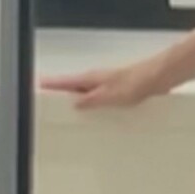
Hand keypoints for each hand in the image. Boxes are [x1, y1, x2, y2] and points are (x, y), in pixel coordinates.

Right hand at [39, 60, 162, 111]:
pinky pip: (98, 98)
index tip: (37, 86)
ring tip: (65, 112)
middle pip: (72, 87)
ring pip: (85, 92)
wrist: (156, 78)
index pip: (65, 81)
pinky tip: (93, 114)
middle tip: (45, 103)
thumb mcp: (108, 95)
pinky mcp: (116, 91)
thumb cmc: (134, 83)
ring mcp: (106, 85)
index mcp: (90, 79)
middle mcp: (96, 80)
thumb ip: (91, 100)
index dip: (51, 84)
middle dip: (59, 93)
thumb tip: (74, 103)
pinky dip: (91, 104)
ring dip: (75, 99)